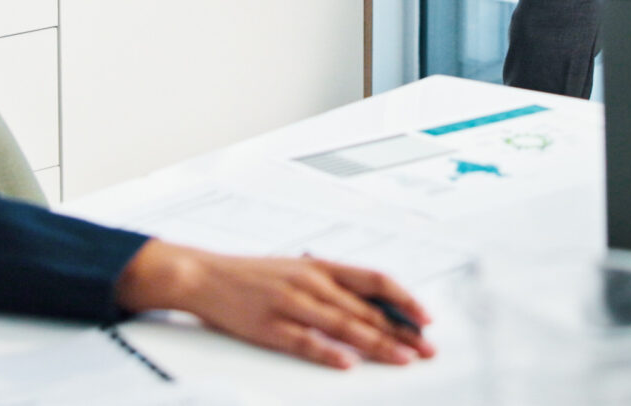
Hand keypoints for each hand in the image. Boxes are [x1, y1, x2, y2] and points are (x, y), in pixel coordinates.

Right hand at [114, 239, 433, 369]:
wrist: (204, 275)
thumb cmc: (252, 275)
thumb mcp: (297, 269)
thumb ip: (333, 286)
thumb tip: (371, 307)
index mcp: (320, 266)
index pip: (374, 280)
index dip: (404, 299)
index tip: (425, 317)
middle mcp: (310, 282)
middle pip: (366, 308)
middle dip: (401, 331)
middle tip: (425, 349)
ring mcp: (290, 304)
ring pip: (343, 325)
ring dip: (377, 344)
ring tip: (402, 359)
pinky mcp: (269, 326)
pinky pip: (304, 341)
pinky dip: (328, 353)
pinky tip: (347, 363)